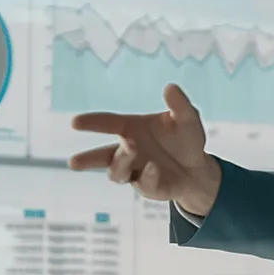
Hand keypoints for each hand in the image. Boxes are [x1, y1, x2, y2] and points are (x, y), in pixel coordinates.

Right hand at [68, 84, 220, 215]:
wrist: (198, 168)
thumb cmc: (186, 139)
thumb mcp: (188, 118)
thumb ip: (179, 104)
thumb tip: (171, 87)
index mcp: (131, 128)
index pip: (108, 123)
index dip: (92, 122)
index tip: (75, 122)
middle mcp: (128, 150)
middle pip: (102, 155)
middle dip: (89, 158)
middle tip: (75, 162)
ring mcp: (135, 170)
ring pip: (116, 172)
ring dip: (121, 162)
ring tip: (131, 148)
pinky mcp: (146, 186)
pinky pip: (142, 183)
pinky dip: (147, 176)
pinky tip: (154, 168)